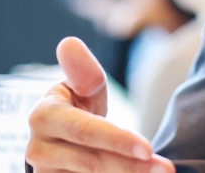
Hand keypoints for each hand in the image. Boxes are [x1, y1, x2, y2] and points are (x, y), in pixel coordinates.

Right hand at [26, 37, 175, 172]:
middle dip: (131, 166)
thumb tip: (70, 43)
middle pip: (91, 162)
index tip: (148, 147)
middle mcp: (38, 149)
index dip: (117, 140)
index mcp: (44, 116)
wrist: (60, 142)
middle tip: (166, 169)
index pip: (84, 130)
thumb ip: (82, 69)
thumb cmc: (78, 108)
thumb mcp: (82, 86)